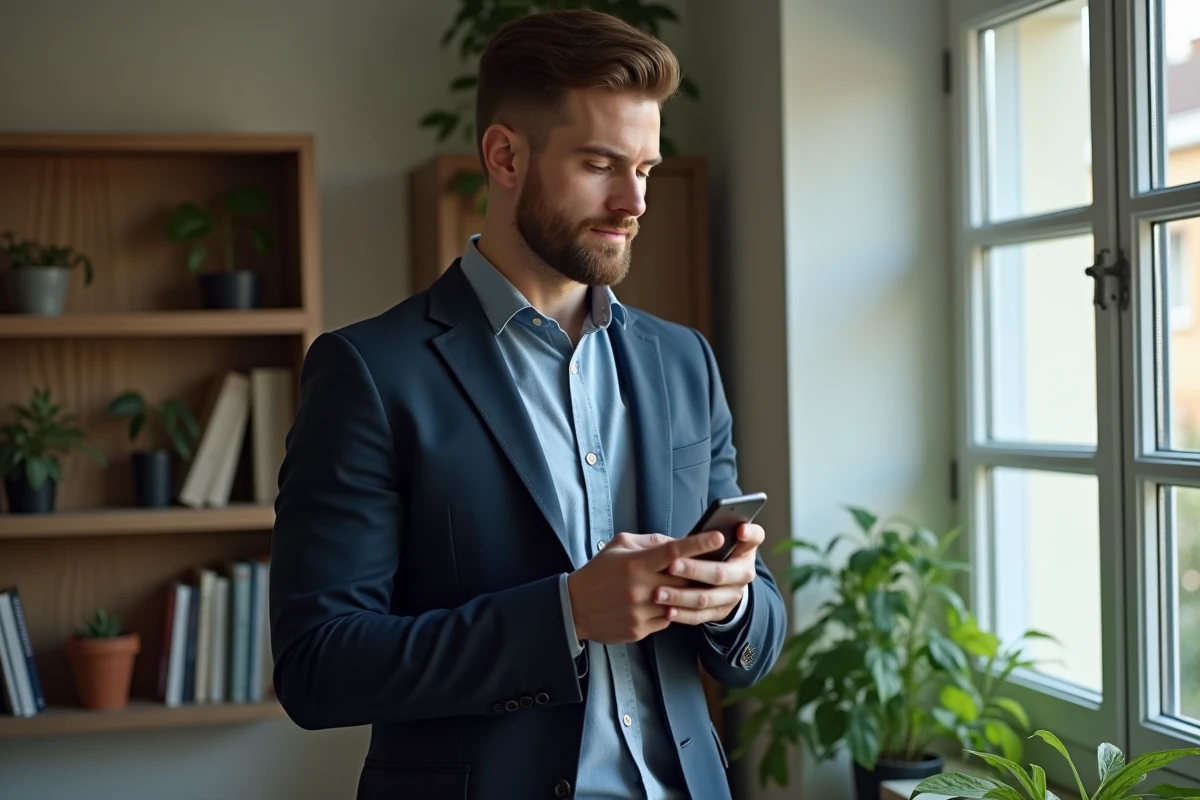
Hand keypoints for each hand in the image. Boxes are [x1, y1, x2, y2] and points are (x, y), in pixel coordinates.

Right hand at [566, 531, 726, 644]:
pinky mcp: (640, 630)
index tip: (718, 537)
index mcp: (635, 563)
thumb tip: (677, 541)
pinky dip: (670, 612)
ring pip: (679, 603)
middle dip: (700, 573)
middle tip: (716, 565)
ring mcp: (641, 612)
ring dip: (686, 595)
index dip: (699, 543)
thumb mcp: (619, 546)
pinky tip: (661, 605)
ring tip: (687, 587)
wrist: (575, 607)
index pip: (673, 551)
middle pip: (684, 580)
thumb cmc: (599, 572)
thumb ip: (650, 542)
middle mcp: (640, 588)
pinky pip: (667, 620)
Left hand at [652, 523, 763, 624]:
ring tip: (659, 593)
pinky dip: (683, 614)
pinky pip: (700, 616)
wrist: (725, 579)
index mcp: (746, 549)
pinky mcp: (720, 612)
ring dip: (682, 596)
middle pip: (720, 573)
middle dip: (695, 569)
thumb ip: (721, 525)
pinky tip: (667, 611)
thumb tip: (728, 525)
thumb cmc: (717, 549)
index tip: (738, 530)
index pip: (754, 537)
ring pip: (707, 598)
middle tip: (672, 566)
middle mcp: (744, 574)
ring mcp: (733, 595)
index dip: (748, 534)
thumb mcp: (721, 534)